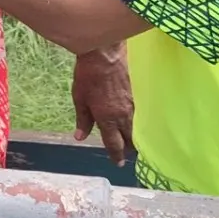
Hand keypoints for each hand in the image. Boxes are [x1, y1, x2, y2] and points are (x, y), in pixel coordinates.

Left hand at [71, 43, 133, 166]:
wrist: (105, 54)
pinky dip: (136, 121)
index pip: (114, 144)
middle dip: (128, 148)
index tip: (118, 163)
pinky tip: (132, 119)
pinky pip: (138, 115)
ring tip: (129, 139)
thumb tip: (80, 137)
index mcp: (108, 119)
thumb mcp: (79, 99)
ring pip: (136, 128)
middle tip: (124, 153)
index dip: (116, 156)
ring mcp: (132, 105)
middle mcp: (124, 115)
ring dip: (133, 135)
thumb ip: (83, 120)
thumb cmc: (88, 76)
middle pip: (130, 140)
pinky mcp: (136, 94)